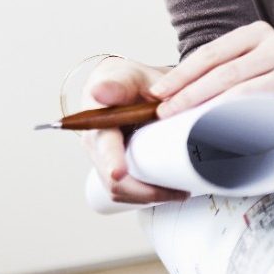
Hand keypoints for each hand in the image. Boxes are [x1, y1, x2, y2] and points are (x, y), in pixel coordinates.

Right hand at [80, 57, 189, 204]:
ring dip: (148, 196)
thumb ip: (119, 85)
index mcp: (95, 119)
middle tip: (175, 192)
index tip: (119, 173)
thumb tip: (101, 91)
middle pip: (111, 177)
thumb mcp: (129, 77)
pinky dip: (146, 195)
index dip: (111, 160)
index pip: (102, 144)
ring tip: (179, 193)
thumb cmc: (128, 82)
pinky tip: (169, 192)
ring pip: (118, 190)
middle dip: (142, 190)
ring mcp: (102, 158)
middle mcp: (94, 143)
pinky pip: (125, 190)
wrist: (124, 86)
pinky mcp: (114, 167)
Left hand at [148, 21, 273, 116]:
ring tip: (183, 123)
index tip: (158, 94)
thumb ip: (218, 74)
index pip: (211, 53)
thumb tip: (168, 95)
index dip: (181, 74)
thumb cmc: (273, 90)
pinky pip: (260, 104)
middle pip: (223, 70)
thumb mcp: (247, 71)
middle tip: (165, 112)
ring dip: (206, 108)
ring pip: (240, 87)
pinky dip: (234, 117)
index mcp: (257, 33)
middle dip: (189, 93)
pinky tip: (215, 128)